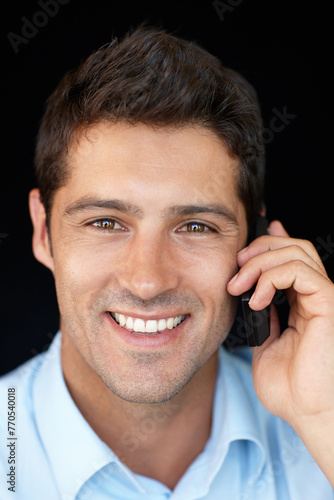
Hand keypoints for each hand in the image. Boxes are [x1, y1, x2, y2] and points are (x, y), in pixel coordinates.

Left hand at [227, 220, 333, 483]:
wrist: (305, 413)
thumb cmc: (289, 387)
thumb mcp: (265, 342)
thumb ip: (262, 314)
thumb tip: (253, 292)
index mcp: (302, 303)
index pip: (291, 258)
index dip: (271, 241)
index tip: (244, 245)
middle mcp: (315, 296)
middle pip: (294, 247)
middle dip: (260, 249)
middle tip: (236, 268)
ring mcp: (323, 298)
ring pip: (296, 252)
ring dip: (260, 262)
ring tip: (239, 286)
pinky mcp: (327, 304)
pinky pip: (299, 271)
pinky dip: (271, 277)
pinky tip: (256, 300)